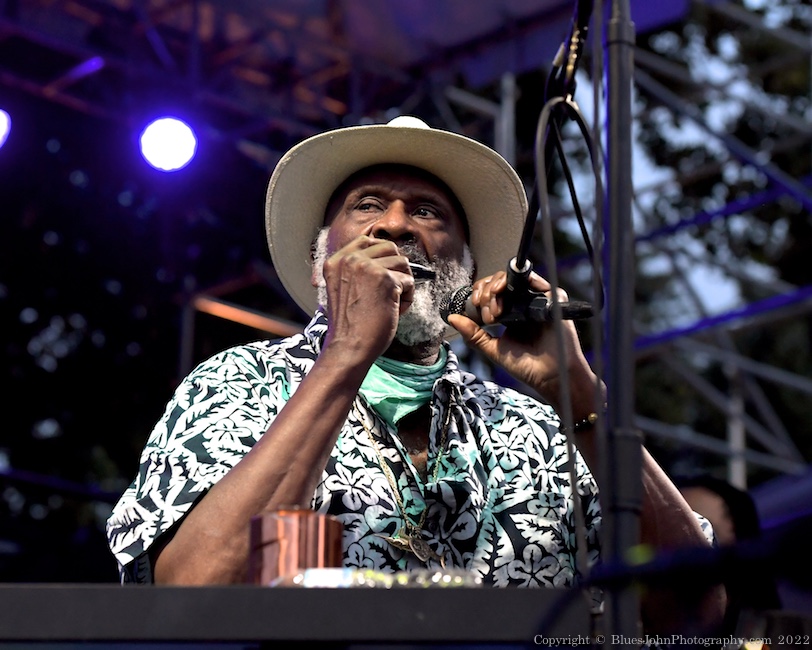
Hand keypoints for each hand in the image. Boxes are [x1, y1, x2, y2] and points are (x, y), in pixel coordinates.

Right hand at [321, 235, 413, 361]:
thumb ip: (356, 270)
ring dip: (403, 284)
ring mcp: (367, 267)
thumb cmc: (349, 325)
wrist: (348, 347)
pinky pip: (409, 281)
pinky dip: (407, 298)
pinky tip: (394, 311)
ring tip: (392, 303)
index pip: (366, 240)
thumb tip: (387, 257)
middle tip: (391, 291)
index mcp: (336, 261)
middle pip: (389, 247)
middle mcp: (350, 259)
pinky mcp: (385, 279)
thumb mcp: (342, 288)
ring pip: (403, 263)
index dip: (382, 254)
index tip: (384, 272)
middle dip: (396, 268)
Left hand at [447, 270, 598, 412]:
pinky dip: (518, 282)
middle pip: (499, 282)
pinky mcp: (553, 299)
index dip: (479, 294)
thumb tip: (452, 318)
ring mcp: (538, 299)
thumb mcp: (493, 349)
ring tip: (493, 308)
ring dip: (496, 287)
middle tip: (484, 312)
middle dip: (484, 292)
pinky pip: (536, 281)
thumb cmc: (526, 366)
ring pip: (513, 278)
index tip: (473, 307)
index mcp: (510, 313)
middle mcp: (523, 303)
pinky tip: (507, 296)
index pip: (490, 292)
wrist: (550, 376)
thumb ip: (473, 334)